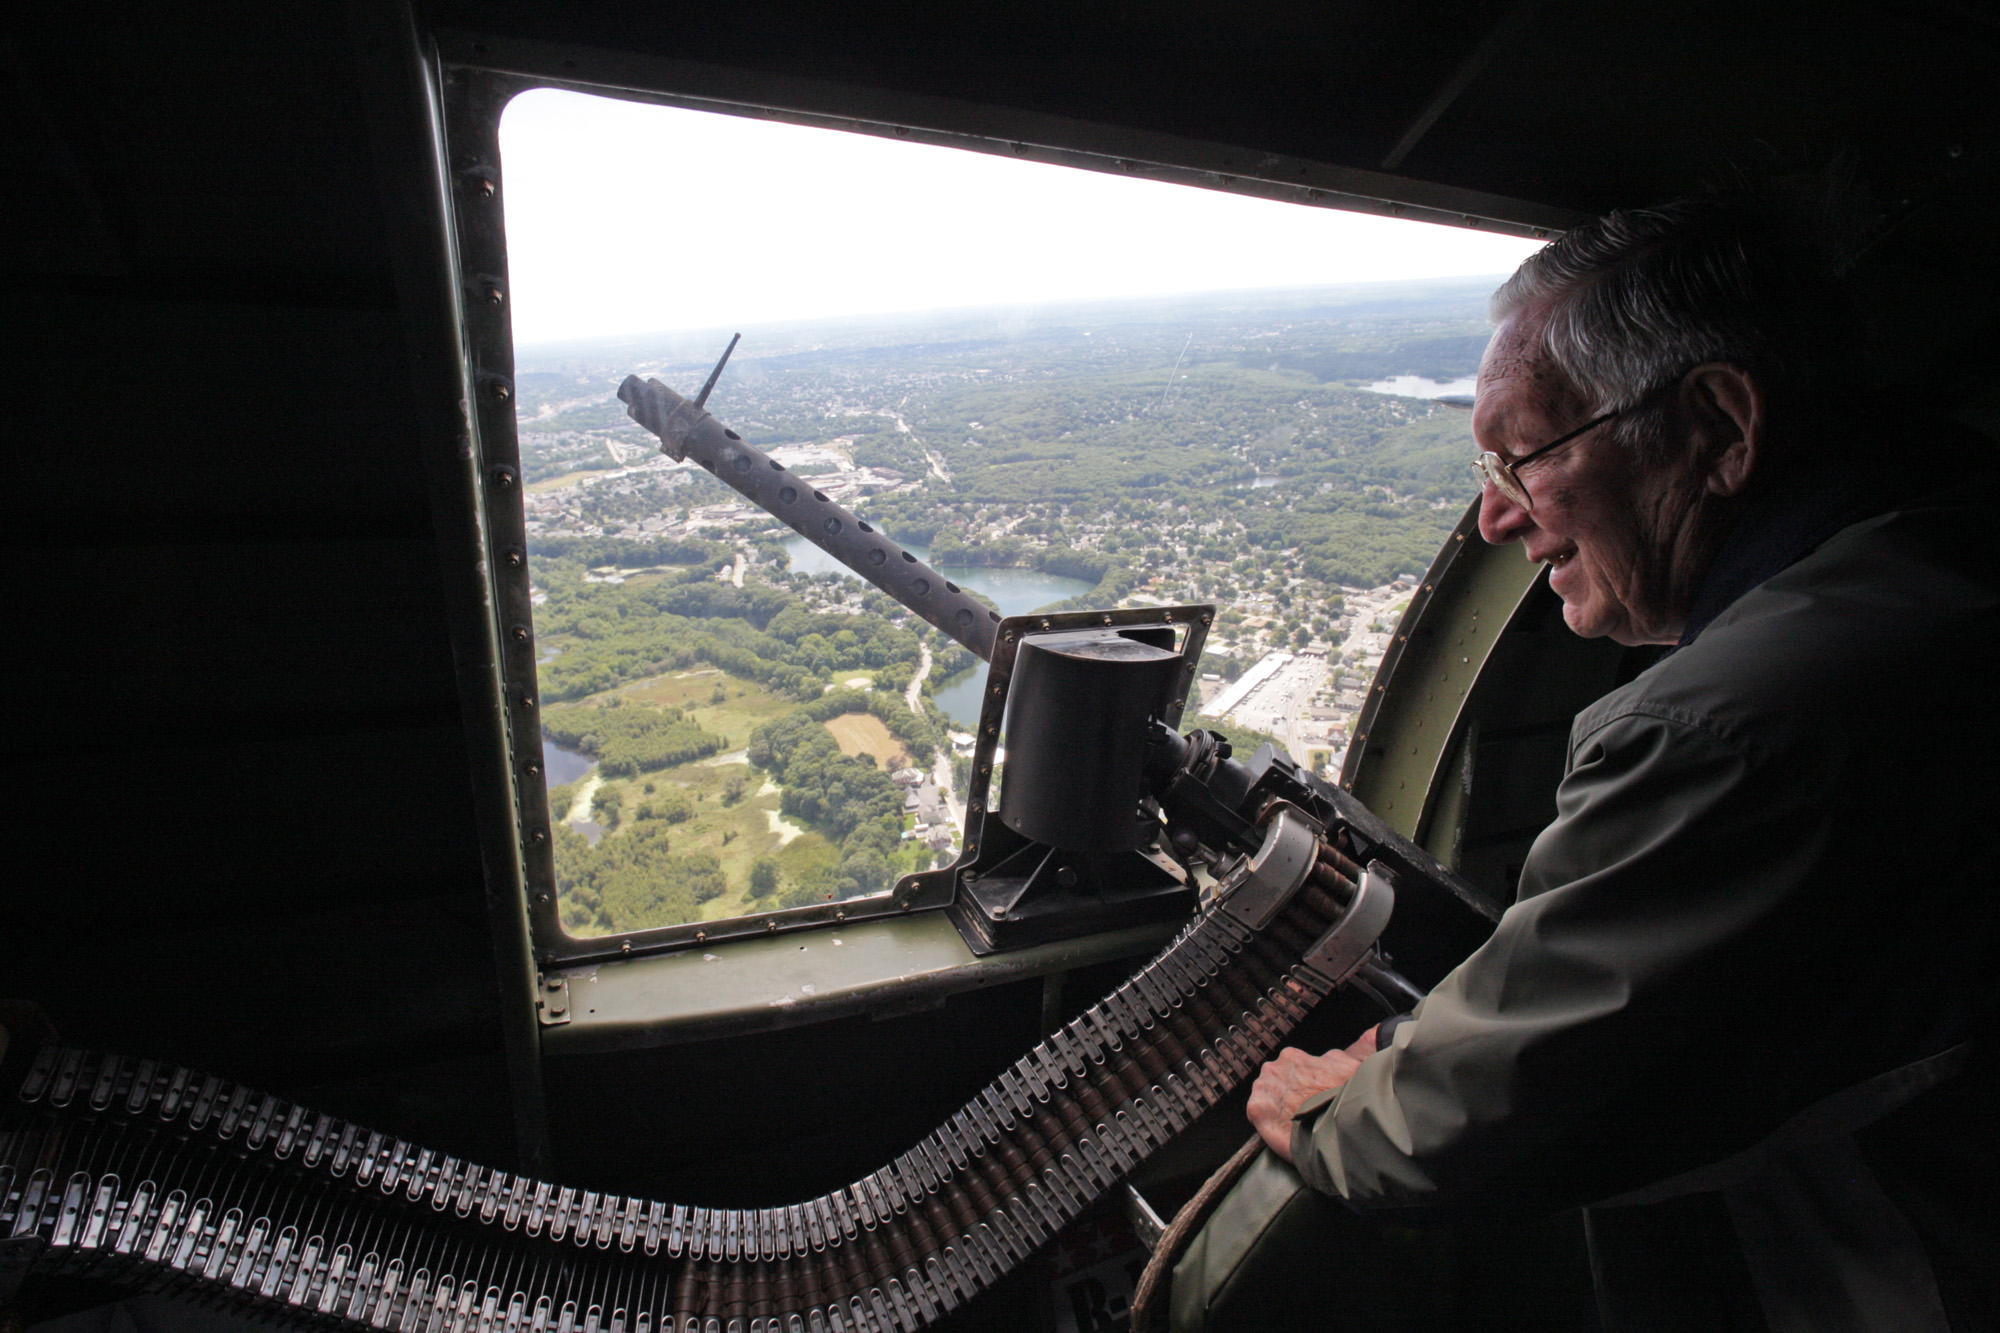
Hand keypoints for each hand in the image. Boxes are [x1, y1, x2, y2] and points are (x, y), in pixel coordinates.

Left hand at [1246, 1026, 1378, 1161]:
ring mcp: (1262, 1089)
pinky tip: (1283, 1129)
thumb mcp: (1347, 1066)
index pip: (1291, 1068)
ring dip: (1276, 1106)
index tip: (1309, 1094)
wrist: (1334, 1125)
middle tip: (1301, 1109)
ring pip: (1265, 1097)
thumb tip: (1326, 1059)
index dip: (1301, 1083)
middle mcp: (1272, 1069)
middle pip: (1275, 1081)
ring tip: (1293, 1121)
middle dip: (1286, 1093)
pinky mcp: (1255, 1110)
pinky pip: (1257, 1115)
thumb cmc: (1343, 1096)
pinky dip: (1268, 1122)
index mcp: (1291, 1056)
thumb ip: (1331, 1058)